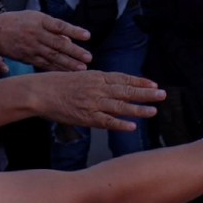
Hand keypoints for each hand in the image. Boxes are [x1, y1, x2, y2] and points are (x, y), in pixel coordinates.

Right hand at [0, 11, 91, 70]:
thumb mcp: (36, 17)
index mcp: (40, 21)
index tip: (87, 36)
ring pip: (53, 56)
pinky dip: (56, 69)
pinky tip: (67, 73)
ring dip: (68, 64)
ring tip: (82, 69)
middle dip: (74, 52)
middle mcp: (37, 34)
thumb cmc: (19, 22)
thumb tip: (70, 39)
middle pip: (58, 44)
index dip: (74, 31)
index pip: (60, 26)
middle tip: (88, 58)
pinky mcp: (28, 57)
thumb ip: (53, 27)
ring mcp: (32, 47)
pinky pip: (44, 64)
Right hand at [30, 70, 165, 131]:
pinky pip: (106, 122)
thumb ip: (98, 81)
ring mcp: (93, 103)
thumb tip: (113, 84)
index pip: (124, 79)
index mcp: (98, 76)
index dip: (140, 82)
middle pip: (127, 91)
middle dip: (146, 93)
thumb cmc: (59, 83)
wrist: (40, 92)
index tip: (153, 84)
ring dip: (138, 109)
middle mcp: (98, 89)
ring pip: (120, 107)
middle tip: (162, 94)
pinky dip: (120, 124)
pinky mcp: (86, 117)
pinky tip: (132, 126)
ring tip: (153, 111)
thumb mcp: (82, 76)